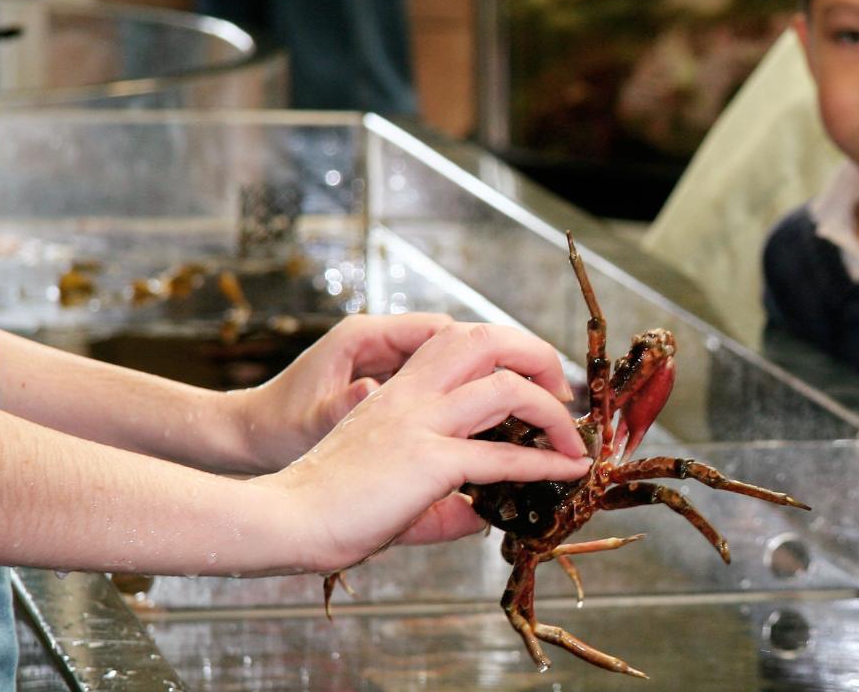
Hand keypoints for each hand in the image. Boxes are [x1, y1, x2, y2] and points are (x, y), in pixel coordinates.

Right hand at [252, 322, 590, 571]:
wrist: (285, 519)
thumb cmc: (328, 506)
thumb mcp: (392, 486)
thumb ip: (443, 498)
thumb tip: (483, 515)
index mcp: (398, 392)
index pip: (458, 340)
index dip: (505, 350)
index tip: (535, 383)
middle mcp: (411, 396)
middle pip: (484, 339)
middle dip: (536, 355)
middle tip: (561, 393)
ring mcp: (420, 425)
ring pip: (505, 389)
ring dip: (552, 412)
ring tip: (574, 439)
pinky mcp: (428, 463)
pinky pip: (503, 458)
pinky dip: (545, 462)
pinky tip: (566, 471)